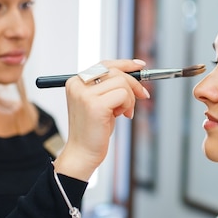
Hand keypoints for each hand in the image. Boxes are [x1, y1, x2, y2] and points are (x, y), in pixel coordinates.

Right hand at [54, 59, 150, 180]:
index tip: (141, 66)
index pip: (104, 64)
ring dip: (130, 99)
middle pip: (115, 71)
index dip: (125, 64)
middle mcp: (78, 85)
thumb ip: (111, 87)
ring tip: (124, 113)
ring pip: (122, 82)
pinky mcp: (95, 105)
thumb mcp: (102, 103)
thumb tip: (135, 72)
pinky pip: (123, 95)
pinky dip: (128, 105)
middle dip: (134, 84)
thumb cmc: (93, 130)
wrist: (83, 153)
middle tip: (142, 97)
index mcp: (76, 82)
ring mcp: (85, 94)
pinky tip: (122, 116)